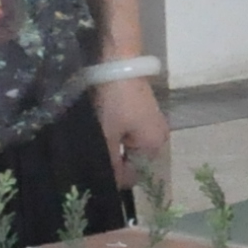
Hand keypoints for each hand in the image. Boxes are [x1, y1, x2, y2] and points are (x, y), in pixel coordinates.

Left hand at [91, 75, 169, 190]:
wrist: (115, 61)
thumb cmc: (112, 101)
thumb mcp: (105, 136)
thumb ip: (107, 164)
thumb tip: (108, 186)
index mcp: (154, 146)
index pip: (132, 175)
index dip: (111, 175)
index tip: (91, 166)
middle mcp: (158, 136)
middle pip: (130, 160)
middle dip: (111, 158)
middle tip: (89, 150)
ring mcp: (151, 122)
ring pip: (126, 145)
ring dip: (110, 144)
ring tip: (91, 135)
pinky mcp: (141, 110)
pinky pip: (126, 131)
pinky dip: (113, 131)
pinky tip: (98, 123)